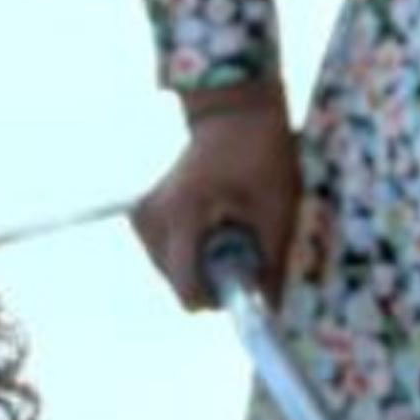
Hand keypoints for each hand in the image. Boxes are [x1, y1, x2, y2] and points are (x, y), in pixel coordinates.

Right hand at [133, 82, 301, 310]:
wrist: (232, 110)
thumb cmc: (260, 152)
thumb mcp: (277, 207)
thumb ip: (272, 261)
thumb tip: (272, 309)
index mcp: (182, 215)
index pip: (186, 287)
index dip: (218, 297)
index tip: (242, 279)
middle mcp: (151, 218)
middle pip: (177, 282)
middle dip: (211, 275)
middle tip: (241, 243)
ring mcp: (142, 215)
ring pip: (170, 270)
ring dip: (201, 262)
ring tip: (227, 227)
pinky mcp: (143, 212)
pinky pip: (165, 252)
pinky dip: (190, 249)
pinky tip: (210, 223)